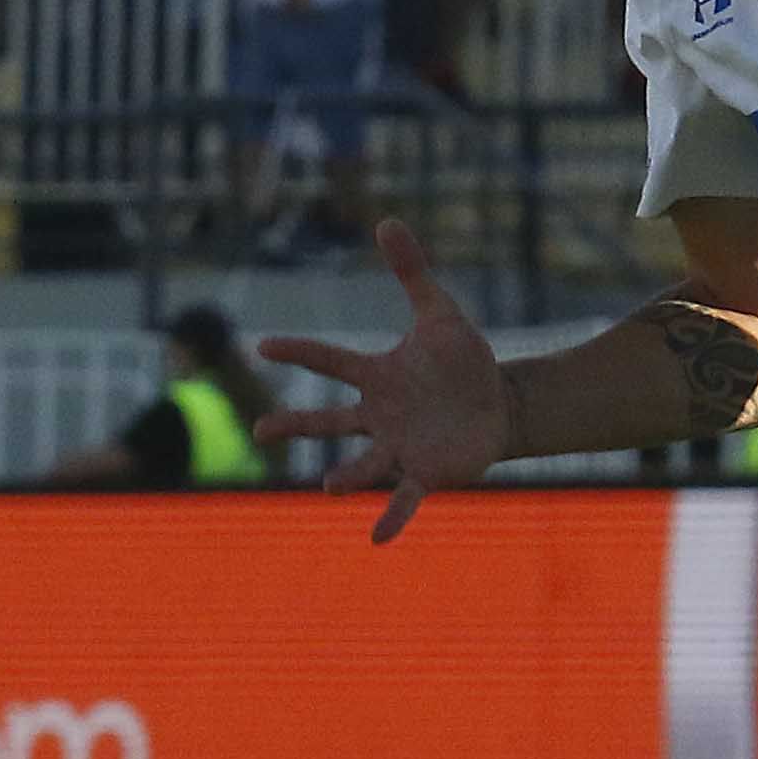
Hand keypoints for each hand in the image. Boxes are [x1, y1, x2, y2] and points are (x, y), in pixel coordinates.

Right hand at [255, 219, 510, 542]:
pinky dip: (391, 517)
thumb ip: (412, 271)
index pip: (329, 361)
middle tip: (260, 430)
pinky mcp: (425, 472)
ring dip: (346, 475)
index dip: (299, 352)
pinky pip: (403, 497)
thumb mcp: (439, 312)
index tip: (264, 345)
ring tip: (327, 486)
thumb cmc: (461, 361)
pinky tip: (376, 538)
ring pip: (362, 463)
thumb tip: (386, 219)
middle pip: (328, 421)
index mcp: (375, 376)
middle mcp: (377, 415)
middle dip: (295, 425)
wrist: (497, 403)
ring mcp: (397, 446)